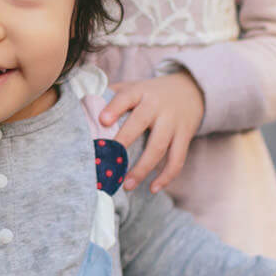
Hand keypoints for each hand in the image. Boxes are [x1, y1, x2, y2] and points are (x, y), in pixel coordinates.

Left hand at [101, 72, 205, 193]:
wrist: (191, 90)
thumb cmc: (152, 93)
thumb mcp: (134, 87)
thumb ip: (112, 94)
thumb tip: (83, 106)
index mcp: (140, 92)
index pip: (126, 97)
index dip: (114, 108)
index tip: (102, 120)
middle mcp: (157, 106)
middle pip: (140, 123)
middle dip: (124, 141)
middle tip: (109, 161)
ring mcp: (172, 122)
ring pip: (158, 147)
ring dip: (142, 168)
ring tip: (126, 185)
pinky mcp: (184, 136)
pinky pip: (177, 159)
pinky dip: (166, 176)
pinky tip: (153, 189)